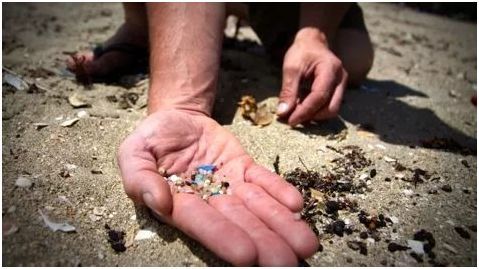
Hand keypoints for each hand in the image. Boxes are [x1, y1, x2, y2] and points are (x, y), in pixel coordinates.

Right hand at [117, 110, 317, 265]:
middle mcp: (208, 200)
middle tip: (287, 262)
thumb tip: (159, 202)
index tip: (247, 255)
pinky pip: (264, 180)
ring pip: (257, 207)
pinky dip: (280, 192)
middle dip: (263, 242)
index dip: (223, 238)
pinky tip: (297, 205)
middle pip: (238, 223)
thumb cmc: (151, 138)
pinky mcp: (244, 168)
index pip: (202, 223)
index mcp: (178, 203)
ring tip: (305, 243)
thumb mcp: (134, 152)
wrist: (177, 118)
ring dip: (281, 224)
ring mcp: (229, 184)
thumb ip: (139, 177)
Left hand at [277, 28, 347, 125]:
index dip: (305, 111)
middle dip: (312, 116)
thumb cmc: (302, 52)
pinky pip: (329, 105)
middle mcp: (340, 79)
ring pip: (332, 109)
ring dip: (314, 115)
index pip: (319, 97)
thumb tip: (282, 113)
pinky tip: (302, 105)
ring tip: (296, 111)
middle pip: (331, 108)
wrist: (313, 42)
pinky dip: (316, 110)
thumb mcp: (291, 68)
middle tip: (292, 118)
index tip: (290, 121)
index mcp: (331, 69)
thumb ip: (288, 91)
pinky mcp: (337, 90)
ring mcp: (341, 85)